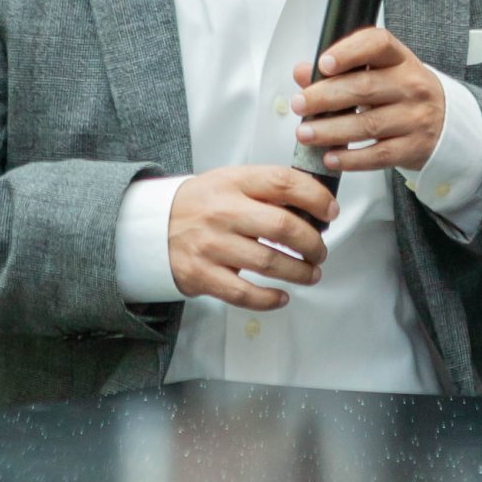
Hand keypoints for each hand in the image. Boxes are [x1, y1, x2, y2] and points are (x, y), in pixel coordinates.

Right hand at [168, 165, 335, 311]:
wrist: (150, 226)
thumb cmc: (202, 205)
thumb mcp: (230, 182)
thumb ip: (266, 190)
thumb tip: (314, 207)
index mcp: (233, 182)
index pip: (283, 182)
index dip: (315, 197)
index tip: (330, 211)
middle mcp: (223, 211)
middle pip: (283, 226)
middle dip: (313, 243)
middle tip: (320, 251)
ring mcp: (211, 245)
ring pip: (269, 263)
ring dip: (300, 272)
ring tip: (310, 274)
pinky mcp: (202, 275)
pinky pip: (244, 294)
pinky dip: (270, 299)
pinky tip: (282, 296)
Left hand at [291, 26, 446, 174]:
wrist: (445, 122)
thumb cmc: (403, 93)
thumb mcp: (379, 73)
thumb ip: (339, 71)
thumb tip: (302, 73)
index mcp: (400, 59)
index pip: (378, 44)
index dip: (350, 52)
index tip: (324, 64)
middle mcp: (411, 85)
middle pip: (364, 88)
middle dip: (325, 97)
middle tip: (300, 104)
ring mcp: (415, 118)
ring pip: (368, 124)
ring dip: (331, 130)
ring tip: (305, 133)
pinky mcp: (414, 147)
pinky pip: (379, 154)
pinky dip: (351, 158)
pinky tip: (330, 157)